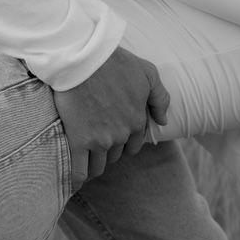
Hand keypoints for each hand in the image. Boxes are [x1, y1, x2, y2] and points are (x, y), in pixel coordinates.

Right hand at [52, 44, 171, 189]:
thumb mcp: (149, 73)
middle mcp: (121, 135)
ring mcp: (99, 140)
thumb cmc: (116, 62)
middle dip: (108, 151)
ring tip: (85, 160)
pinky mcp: (78, 141)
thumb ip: (160, 98)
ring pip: (99, 166)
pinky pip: (79, 170)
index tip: (113, 135)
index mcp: (137, 120)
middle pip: (116, 155)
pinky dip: (78, 178)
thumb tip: (163, 121)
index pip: (134, 144)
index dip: (124, 141)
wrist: (83, 58)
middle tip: (96, 141)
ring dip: (94, 165)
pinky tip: (75, 181)